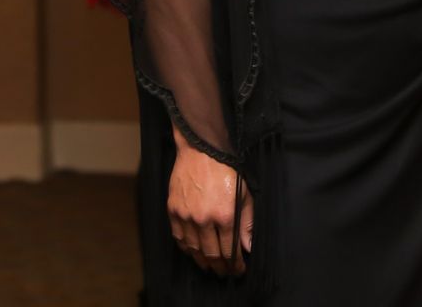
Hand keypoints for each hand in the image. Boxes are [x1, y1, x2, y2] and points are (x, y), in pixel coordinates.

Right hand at [167, 135, 251, 276]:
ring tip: (209, 266)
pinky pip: (178, 237)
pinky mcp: (173, 210)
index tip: (238, 269)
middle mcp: (204, 218)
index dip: (235, 264)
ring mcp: (186, 215)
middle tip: (224, 272)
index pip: (230, 250)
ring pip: (194, 249)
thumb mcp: (245, 194)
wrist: (201, 149)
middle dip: (220, 267)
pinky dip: (186, 248)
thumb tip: (248, 248)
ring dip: (202, 261)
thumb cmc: (227, 169)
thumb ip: (247, 223)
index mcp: (225, 215)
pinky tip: (192, 251)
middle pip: (211, 254)